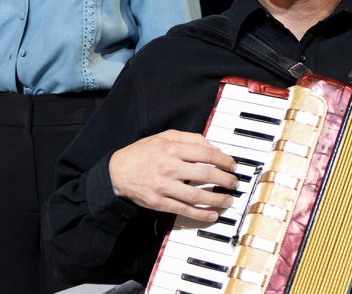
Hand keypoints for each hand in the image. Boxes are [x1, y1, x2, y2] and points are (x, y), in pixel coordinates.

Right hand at [109, 129, 238, 220]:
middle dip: (225, 179)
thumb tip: (213, 147)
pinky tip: (212, 214)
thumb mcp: (164, 137)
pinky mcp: (159, 203)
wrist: (116, 172)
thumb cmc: (142, 153)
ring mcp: (164, 187)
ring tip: (229, 200)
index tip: (232, 165)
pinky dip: (200, 214)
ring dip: (217, 199)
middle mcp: (169, 167)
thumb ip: (189, 138)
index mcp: (172, 149)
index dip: (224, 160)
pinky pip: (184, 210)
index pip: (206, 153)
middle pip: (205, 174)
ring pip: (197, 195)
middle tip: (234, 183)